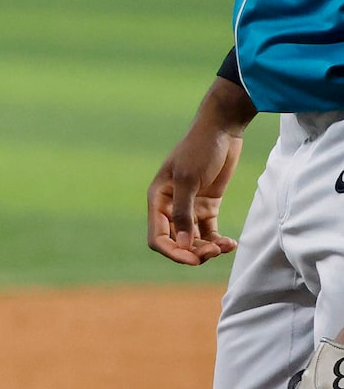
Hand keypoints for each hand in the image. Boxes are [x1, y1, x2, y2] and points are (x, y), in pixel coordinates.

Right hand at [147, 105, 247, 264]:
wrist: (222, 129)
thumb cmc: (200, 149)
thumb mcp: (189, 180)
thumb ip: (184, 213)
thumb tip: (183, 244)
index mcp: (158, 200)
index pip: (158, 237)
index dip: (173, 252)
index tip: (194, 259)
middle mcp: (170, 207)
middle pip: (176, 242)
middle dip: (193, 251)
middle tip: (215, 252)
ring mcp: (189, 207)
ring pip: (193, 240)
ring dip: (207, 248)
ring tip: (226, 247)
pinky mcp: (207, 205)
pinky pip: (209, 232)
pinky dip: (217, 241)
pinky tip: (230, 243)